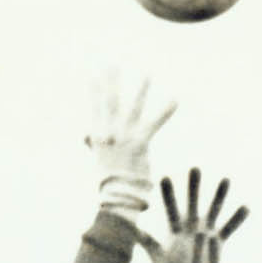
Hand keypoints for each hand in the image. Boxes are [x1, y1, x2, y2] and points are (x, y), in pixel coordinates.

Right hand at [85, 71, 176, 210]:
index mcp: (98, 137)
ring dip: (140, 90)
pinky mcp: (139, 144)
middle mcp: (109, 134)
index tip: (93, 73)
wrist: (116, 199)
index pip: (95, 108)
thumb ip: (94, 143)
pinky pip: (154, 123)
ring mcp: (124, 138)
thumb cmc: (108, 181)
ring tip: (146, 73)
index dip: (94, 90)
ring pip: (132, 109)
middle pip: (110, 103)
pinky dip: (165, 110)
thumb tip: (86, 134)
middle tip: (111, 64)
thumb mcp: (98, 159)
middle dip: (111, 82)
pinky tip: (176, 97)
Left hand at [135, 168, 248, 262]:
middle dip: (193, 186)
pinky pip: (229, 228)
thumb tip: (129, 230)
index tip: (163, 177)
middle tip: (194, 168)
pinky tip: (246, 206)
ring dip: (219, 196)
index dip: (167, 194)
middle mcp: (191, 226)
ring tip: (225, 179)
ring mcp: (206, 231)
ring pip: (213, 210)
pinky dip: (237, 219)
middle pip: (192, 202)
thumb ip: (145, 241)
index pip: (170, 208)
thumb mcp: (156, 256)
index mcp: (175, 229)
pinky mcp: (219, 240)